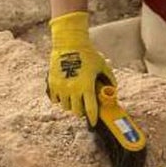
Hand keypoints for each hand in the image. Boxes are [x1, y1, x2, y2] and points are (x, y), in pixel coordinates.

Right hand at [47, 11, 115, 125]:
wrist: (69, 43)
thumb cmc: (88, 54)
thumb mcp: (102, 65)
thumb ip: (109, 78)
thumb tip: (113, 88)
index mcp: (86, 86)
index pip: (90, 110)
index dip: (92, 118)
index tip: (93, 123)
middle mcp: (73, 89)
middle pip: (77, 112)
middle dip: (82, 112)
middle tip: (84, 107)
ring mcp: (61, 87)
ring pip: (66, 107)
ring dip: (71, 106)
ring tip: (74, 100)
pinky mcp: (52, 84)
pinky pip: (55, 100)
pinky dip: (60, 100)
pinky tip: (65, 95)